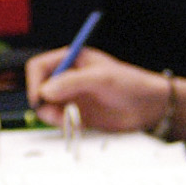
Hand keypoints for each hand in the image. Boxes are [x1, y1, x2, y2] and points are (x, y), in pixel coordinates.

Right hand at [23, 46, 185, 134]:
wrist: (150, 107)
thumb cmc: (131, 84)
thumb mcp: (102, 78)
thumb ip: (72, 82)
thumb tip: (45, 91)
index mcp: (71, 59)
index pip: (39, 67)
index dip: (35, 82)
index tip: (41, 97)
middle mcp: (68, 77)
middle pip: (39, 89)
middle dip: (44, 103)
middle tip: (55, 114)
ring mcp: (72, 96)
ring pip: (47, 107)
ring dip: (53, 116)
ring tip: (71, 120)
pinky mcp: (77, 113)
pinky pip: (59, 120)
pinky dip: (63, 124)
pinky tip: (79, 124)